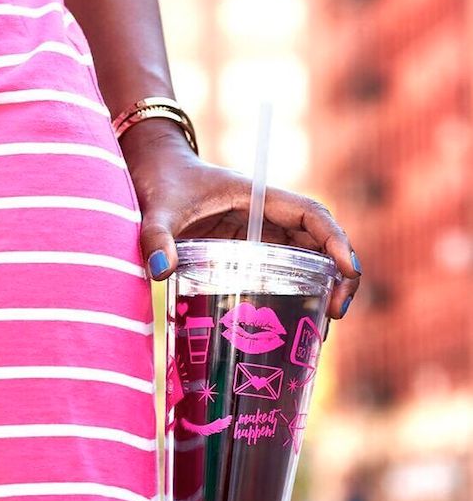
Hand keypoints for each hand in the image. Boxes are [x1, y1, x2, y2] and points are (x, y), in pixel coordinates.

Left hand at [120, 122, 360, 319]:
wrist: (152, 172)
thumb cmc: (160, 181)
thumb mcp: (158, 209)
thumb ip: (157, 236)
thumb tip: (160, 270)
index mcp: (258, 197)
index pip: (311, 215)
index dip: (335, 240)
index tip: (347, 272)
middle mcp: (266, 215)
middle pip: (318, 241)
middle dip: (336, 274)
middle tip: (335, 314)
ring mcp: (258, 233)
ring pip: (305, 257)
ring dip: (321, 286)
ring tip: (320, 329)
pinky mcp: (247, 250)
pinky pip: (282, 268)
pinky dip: (295, 291)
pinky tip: (293, 322)